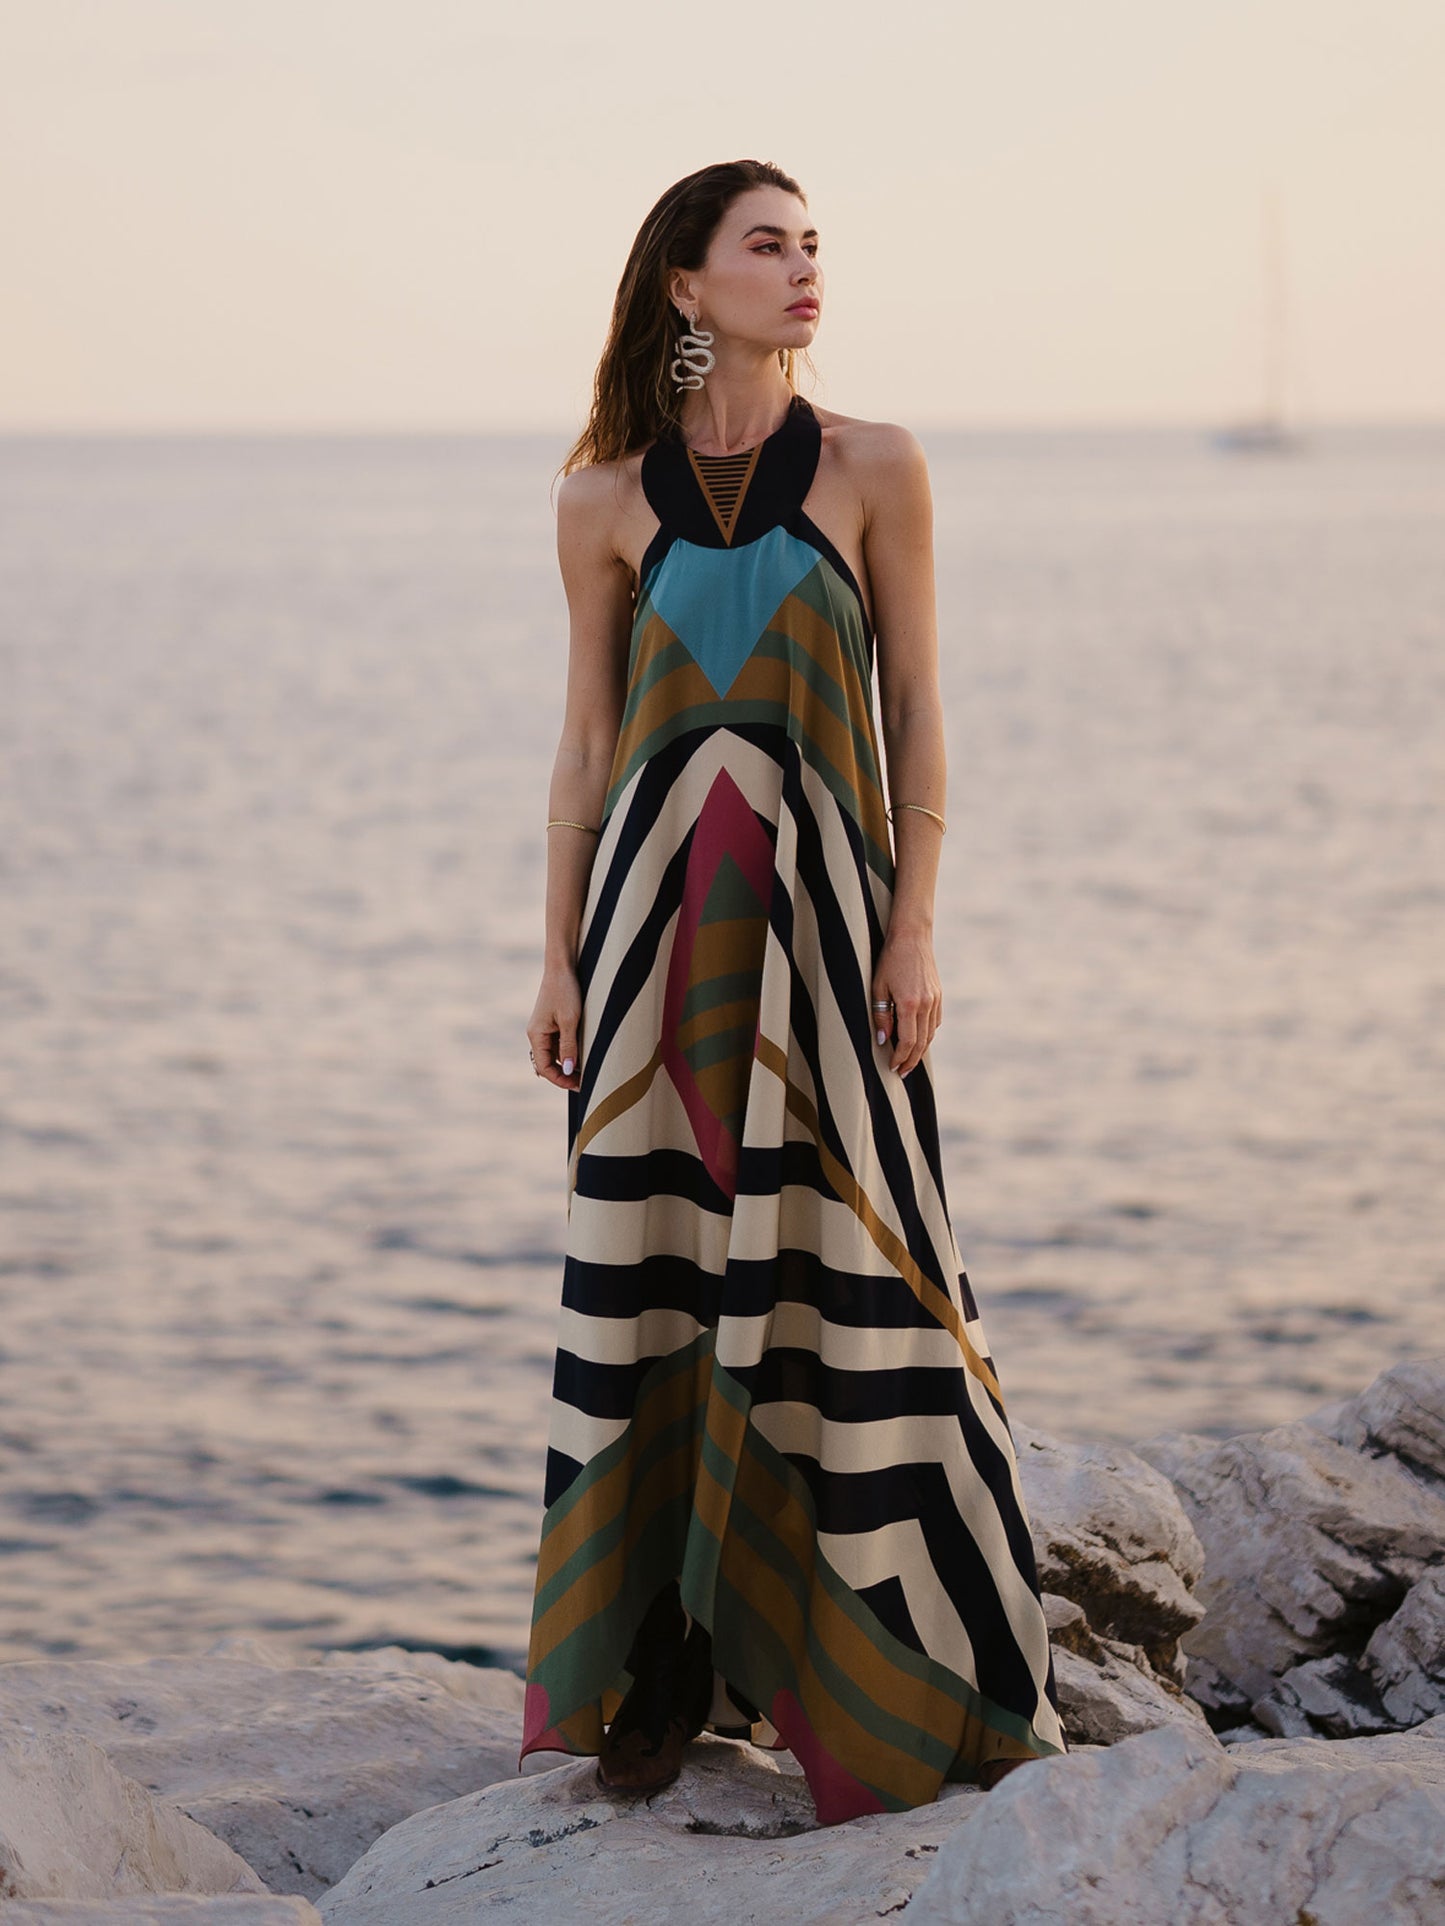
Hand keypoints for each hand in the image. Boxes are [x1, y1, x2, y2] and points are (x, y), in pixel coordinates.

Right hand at [527, 965, 581, 1091]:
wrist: (562, 967)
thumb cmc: (565, 991)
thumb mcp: (570, 1020)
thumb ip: (569, 1046)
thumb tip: (568, 1070)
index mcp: (536, 1034)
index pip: (544, 1067)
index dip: (560, 1079)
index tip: (578, 1085)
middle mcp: (536, 1034)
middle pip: (547, 1064)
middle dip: (564, 1075)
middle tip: (585, 1082)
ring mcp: (543, 1029)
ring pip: (554, 1055)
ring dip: (567, 1064)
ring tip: (587, 1071)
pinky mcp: (551, 1023)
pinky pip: (558, 1044)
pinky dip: (569, 1052)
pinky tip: (583, 1055)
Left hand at [872, 926, 941, 1076]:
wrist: (912, 937)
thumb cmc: (890, 959)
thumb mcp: (878, 986)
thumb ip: (881, 1015)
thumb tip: (883, 1040)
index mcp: (910, 1004)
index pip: (907, 1041)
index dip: (900, 1058)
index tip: (892, 1067)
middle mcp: (926, 1004)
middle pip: (921, 1043)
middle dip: (911, 1060)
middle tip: (901, 1072)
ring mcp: (935, 1000)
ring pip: (930, 1034)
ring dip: (920, 1050)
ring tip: (909, 1061)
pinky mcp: (939, 995)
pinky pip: (935, 1022)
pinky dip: (927, 1034)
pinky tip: (918, 1039)